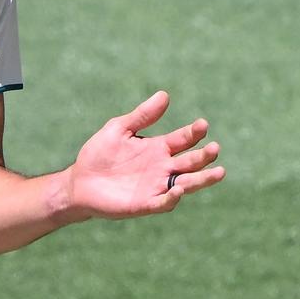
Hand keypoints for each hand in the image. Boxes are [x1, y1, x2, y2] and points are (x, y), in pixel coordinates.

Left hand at [67, 91, 224, 219]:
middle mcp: (162, 168)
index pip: (183, 140)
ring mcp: (156, 186)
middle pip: (190, 162)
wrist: (79, 181)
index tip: (203, 125)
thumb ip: (142, 116)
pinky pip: (164, 202)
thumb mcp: (119, 129)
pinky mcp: (145, 203)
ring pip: (186, 184)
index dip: (194, 133)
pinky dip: (173, 197)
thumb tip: (165, 94)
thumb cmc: (99, 154)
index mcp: (158, 148)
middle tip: (214, 148)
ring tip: (220, 172)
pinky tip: (179, 189)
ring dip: (202, 179)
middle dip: (204, 156)